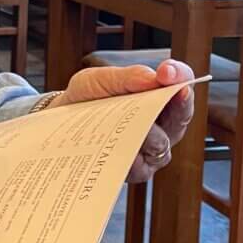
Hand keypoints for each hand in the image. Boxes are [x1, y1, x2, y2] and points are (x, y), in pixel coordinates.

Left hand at [52, 59, 194, 182]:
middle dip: (176, 103)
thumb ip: (128, 77)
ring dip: (149, 131)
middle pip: (182, 115)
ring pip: (162, 143)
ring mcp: (150, 149)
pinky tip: (119, 147)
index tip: (168, 71)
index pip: (181, 84)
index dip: (181, 77)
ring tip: (131, 120)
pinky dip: (132, 157)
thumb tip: (153, 78)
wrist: (60, 122)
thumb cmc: (85, 98)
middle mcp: (162, 124)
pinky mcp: (136, 171)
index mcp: (158, 96)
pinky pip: (142, 167)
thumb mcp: (100, 79)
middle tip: (164, 91)